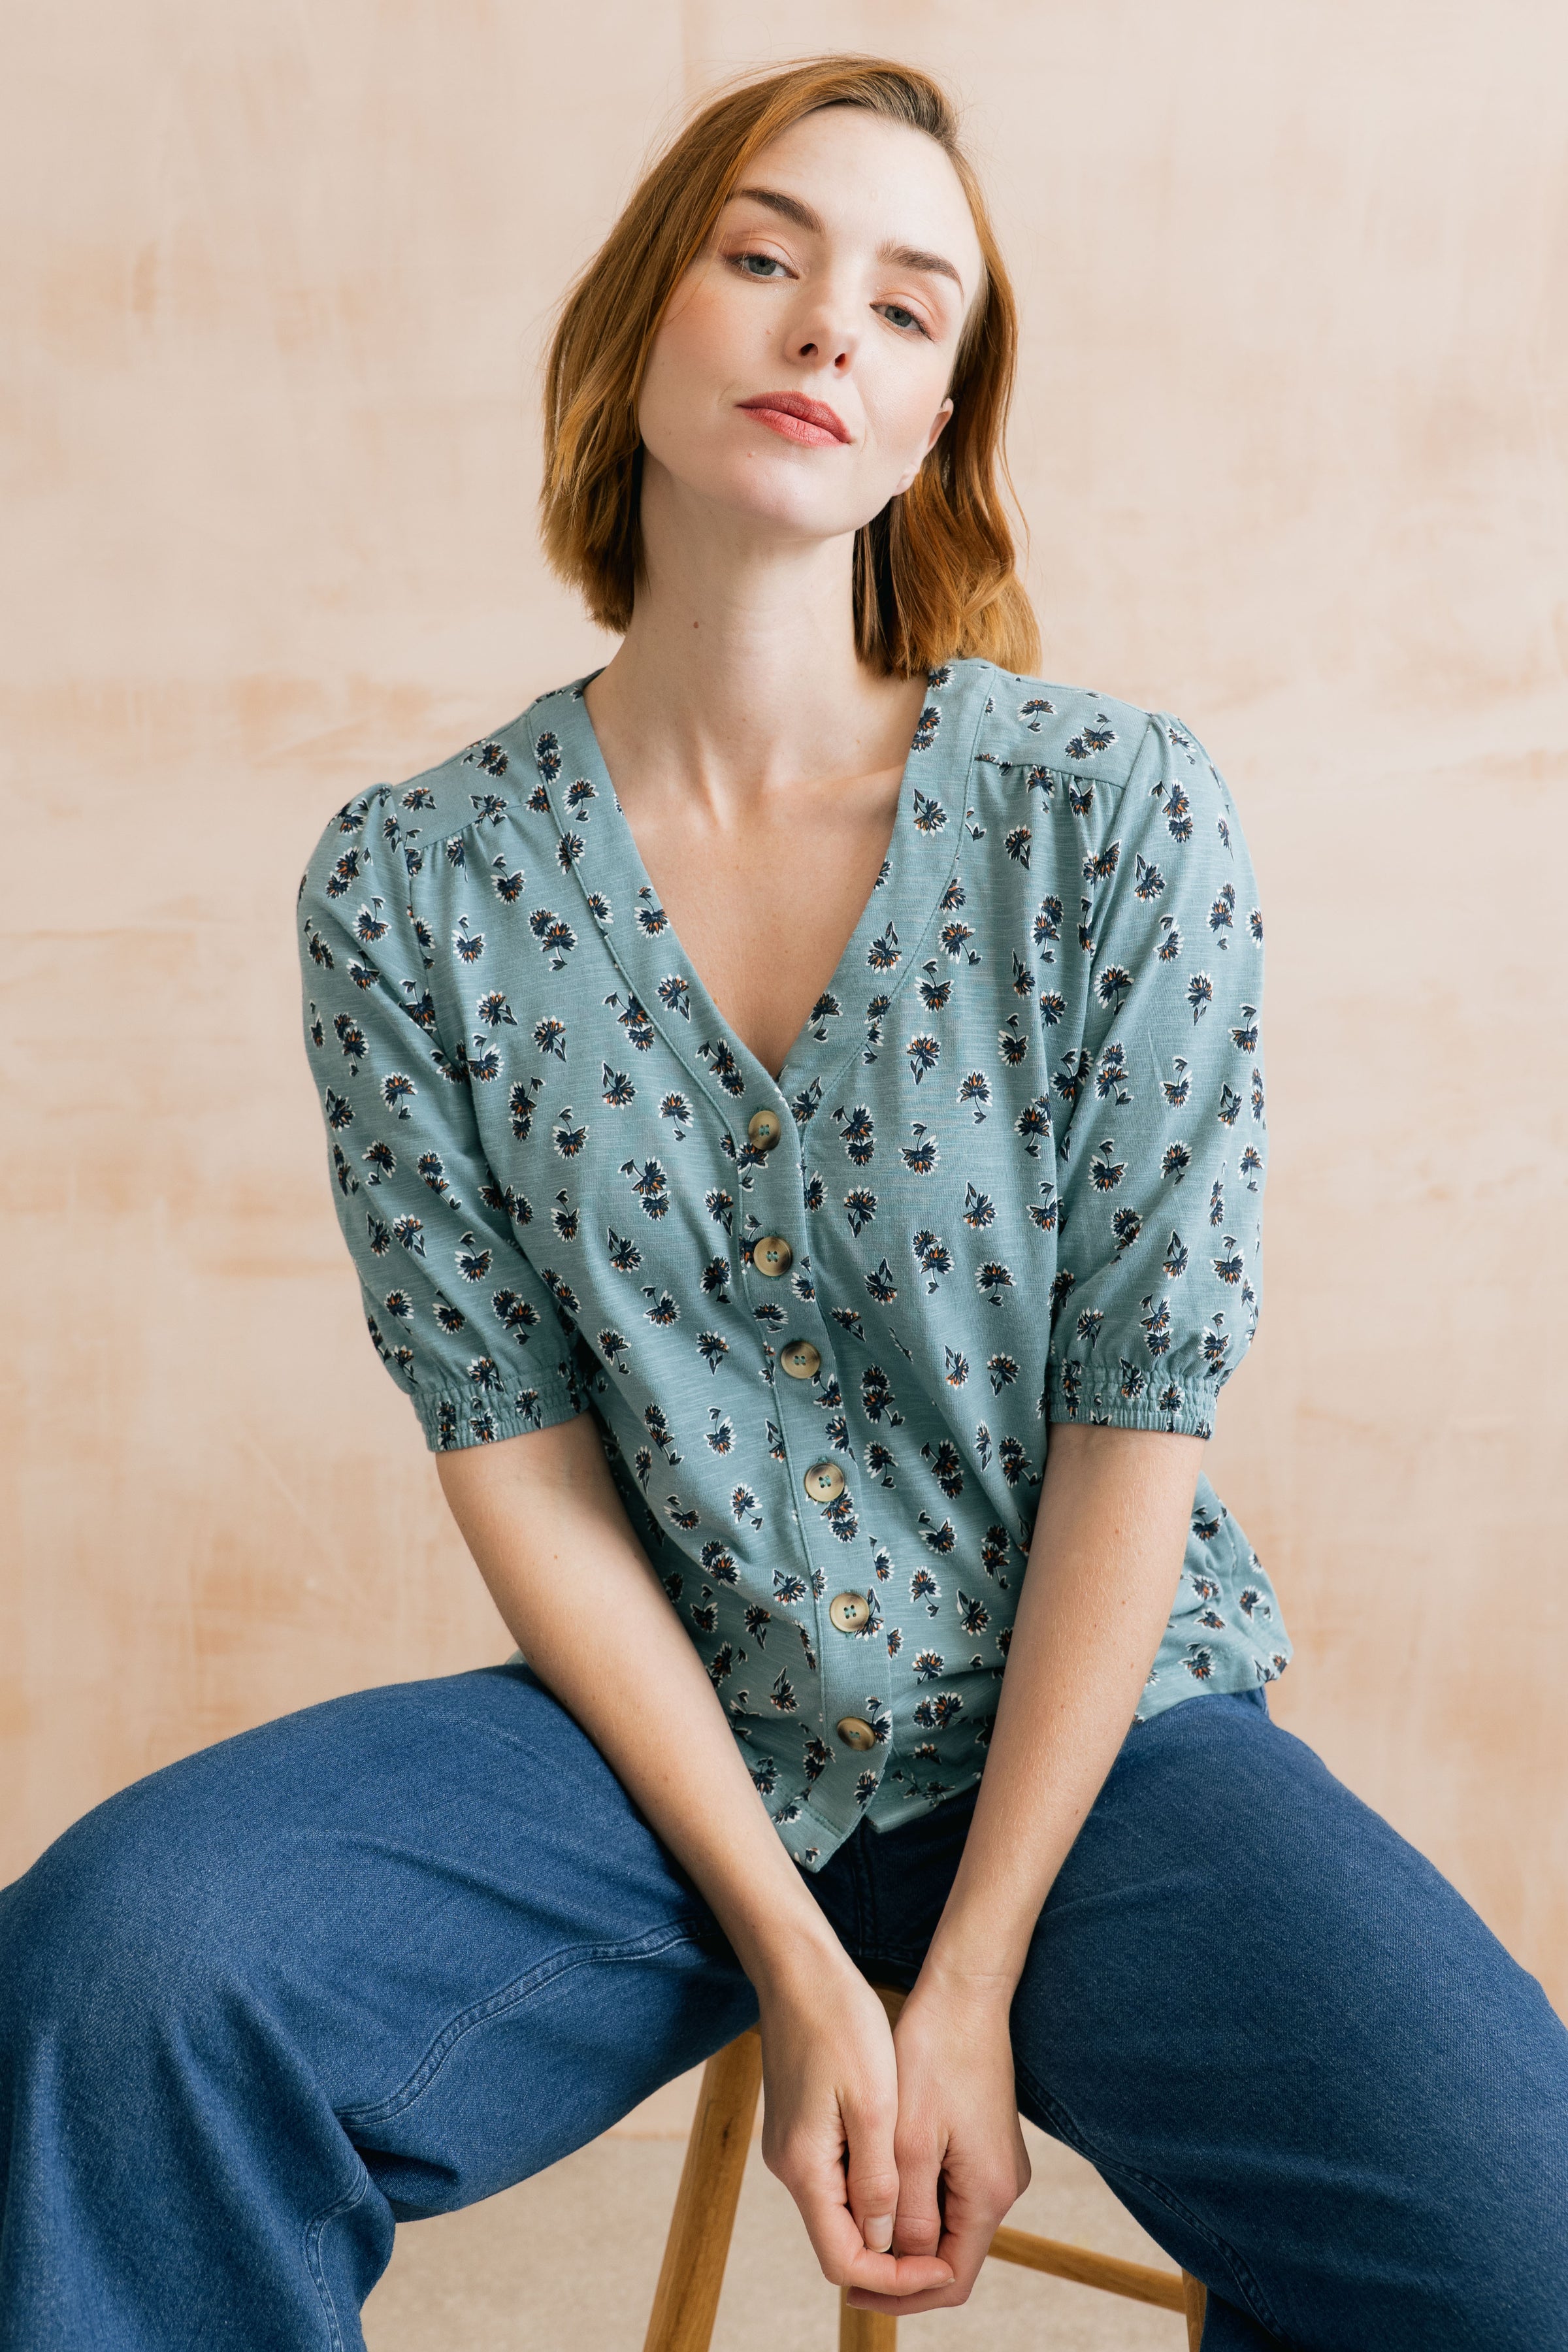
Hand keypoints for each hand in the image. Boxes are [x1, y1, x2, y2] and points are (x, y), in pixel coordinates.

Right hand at [756, 1961, 954, 2303]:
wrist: (798, 1969)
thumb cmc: (840, 2024)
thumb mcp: (873, 2104)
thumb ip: (877, 2180)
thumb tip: (884, 2243)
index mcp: (805, 2168)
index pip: (844, 2260)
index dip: (895, 2278)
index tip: (942, 2265)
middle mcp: (790, 2167)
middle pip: (840, 2241)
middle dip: (893, 2255)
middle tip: (945, 2247)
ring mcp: (791, 2147)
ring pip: (840, 2209)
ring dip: (884, 2218)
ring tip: (935, 2208)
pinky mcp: (799, 2126)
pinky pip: (835, 2177)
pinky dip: (871, 2186)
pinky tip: (905, 2165)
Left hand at [844, 1968, 1029, 2315]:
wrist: (964, 1994)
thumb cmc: (933, 2057)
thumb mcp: (909, 2142)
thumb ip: (906, 2211)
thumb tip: (898, 2266)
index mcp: (988, 2194)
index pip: (950, 2279)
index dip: (903, 2295)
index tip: (855, 2292)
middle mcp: (1002, 2187)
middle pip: (951, 2254)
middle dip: (901, 2267)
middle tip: (850, 2267)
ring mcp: (997, 2163)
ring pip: (949, 2221)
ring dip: (906, 2231)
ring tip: (858, 2228)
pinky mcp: (986, 2141)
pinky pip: (951, 2190)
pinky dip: (917, 2199)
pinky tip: (881, 2187)